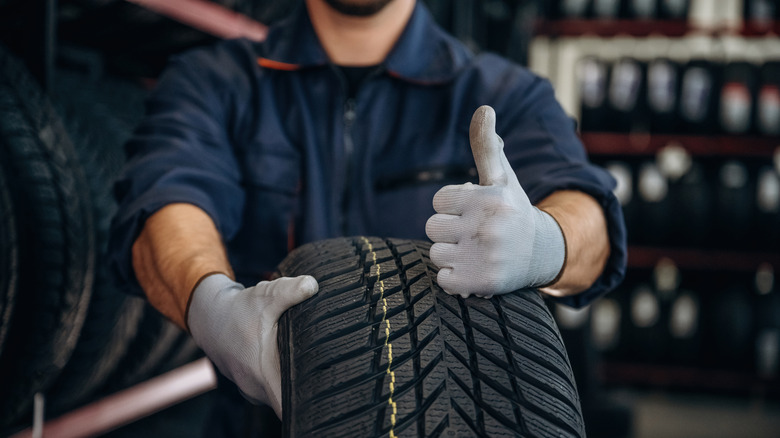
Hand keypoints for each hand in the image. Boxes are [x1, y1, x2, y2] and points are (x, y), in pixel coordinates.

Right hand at [187, 274, 317, 417]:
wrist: (210, 319)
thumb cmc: (238, 311)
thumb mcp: (266, 297)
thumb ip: (290, 291)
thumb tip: (313, 286)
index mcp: (263, 375)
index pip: (290, 406)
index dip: (309, 400)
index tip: (324, 383)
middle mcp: (258, 390)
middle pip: (292, 399)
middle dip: (309, 382)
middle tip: (322, 359)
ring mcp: (255, 390)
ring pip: (283, 391)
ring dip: (295, 375)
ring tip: (304, 353)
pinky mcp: (255, 386)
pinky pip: (275, 386)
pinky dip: (284, 373)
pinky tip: (291, 354)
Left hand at [425, 105, 565, 297]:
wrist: (543, 253)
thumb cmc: (512, 210)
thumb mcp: (502, 177)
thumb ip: (486, 146)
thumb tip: (484, 109)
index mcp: (489, 198)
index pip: (439, 201)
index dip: (452, 207)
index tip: (473, 211)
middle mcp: (488, 226)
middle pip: (432, 227)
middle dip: (449, 230)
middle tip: (473, 233)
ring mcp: (485, 256)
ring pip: (435, 253)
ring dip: (451, 254)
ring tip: (475, 251)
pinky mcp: (481, 282)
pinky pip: (443, 279)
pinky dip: (454, 278)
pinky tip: (474, 269)